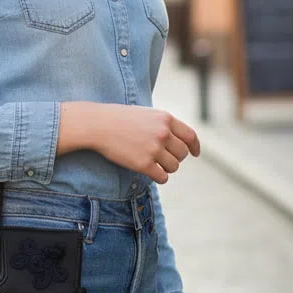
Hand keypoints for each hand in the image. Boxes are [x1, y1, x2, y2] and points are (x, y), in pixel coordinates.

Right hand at [58, 103, 199, 182]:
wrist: (97, 125)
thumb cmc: (118, 119)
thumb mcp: (145, 114)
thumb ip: (162, 124)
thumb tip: (178, 140)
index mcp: (165, 119)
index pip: (190, 136)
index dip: (194, 147)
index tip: (195, 154)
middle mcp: (163, 133)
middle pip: (182, 154)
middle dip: (175, 158)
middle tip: (163, 158)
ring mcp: (154, 148)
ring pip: (173, 166)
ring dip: (166, 168)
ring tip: (153, 164)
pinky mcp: (144, 164)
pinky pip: (162, 177)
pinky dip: (159, 177)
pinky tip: (151, 173)